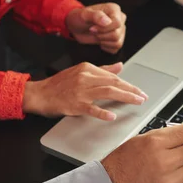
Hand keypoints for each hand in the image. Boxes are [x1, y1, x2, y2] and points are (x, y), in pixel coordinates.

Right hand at [22, 62, 146, 119]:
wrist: (39, 93)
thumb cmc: (60, 84)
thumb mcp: (81, 72)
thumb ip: (102, 70)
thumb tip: (120, 66)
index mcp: (88, 68)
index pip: (113, 76)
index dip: (128, 84)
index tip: (139, 91)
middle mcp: (85, 77)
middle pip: (113, 83)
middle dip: (131, 90)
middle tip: (143, 96)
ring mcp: (80, 91)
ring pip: (107, 92)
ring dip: (124, 97)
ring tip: (136, 101)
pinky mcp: (74, 104)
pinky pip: (90, 108)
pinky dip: (102, 112)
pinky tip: (112, 115)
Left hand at [65, 3, 126, 53]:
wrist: (78, 27)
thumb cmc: (80, 18)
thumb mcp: (84, 15)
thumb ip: (96, 16)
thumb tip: (107, 22)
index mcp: (114, 9)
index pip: (117, 23)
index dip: (104, 29)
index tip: (92, 28)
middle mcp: (120, 18)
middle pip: (117, 34)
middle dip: (101, 35)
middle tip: (92, 31)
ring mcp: (121, 29)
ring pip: (117, 43)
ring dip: (103, 41)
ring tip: (96, 35)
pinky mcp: (118, 39)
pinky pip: (116, 48)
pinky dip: (106, 47)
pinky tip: (99, 41)